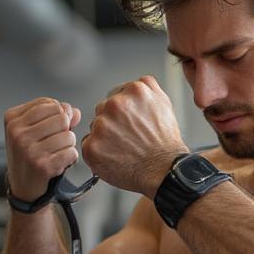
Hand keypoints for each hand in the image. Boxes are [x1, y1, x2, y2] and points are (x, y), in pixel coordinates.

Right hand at [3, 97, 81, 201]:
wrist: (22, 186)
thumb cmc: (29, 155)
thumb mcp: (34, 130)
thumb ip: (56, 116)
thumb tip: (75, 112)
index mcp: (13, 118)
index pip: (50, 104)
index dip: (59, 114)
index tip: (52, 127)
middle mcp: (17, 132)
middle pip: (61, 118)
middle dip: (65, 130)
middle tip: (55, 142)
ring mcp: (28, 149)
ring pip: (69, 135)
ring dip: (68, 145)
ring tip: (56, 152)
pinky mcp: (42, 165)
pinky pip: (71, 152)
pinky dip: (71, 158)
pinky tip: (59, 162)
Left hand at [82, 76, 187, 195]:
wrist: (164, 170)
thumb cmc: (165, 142)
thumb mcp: (164, 103)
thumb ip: (148, 86)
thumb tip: (135, 83)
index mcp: (133, 91)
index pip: (117, 95)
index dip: (125, 112)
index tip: (131, 124)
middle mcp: (115, 105)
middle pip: (103, 109)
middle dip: (113, 123)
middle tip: (129, 138)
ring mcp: (101, 125)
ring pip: (95, 127)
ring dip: (105, 136)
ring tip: (124, 149)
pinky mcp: (92, 146)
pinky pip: (88, 145)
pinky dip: (99, 152)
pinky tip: (115, 157)